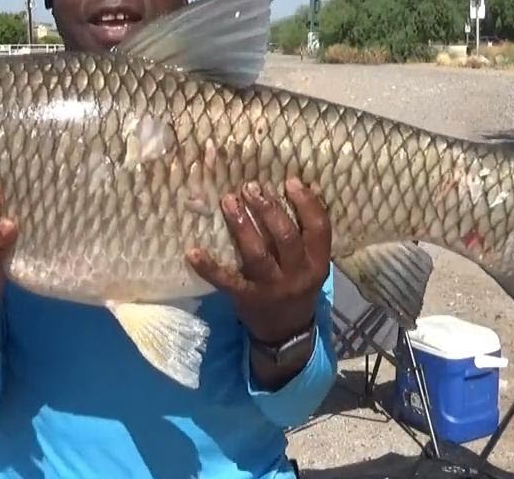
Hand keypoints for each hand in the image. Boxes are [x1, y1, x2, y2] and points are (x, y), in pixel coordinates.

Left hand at [187, 178, 332, 344]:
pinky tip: (193, 252)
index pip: (319, 228)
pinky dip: (209, 267)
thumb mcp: (312, 263)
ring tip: (228, 201)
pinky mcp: (246, 298)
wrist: (286, 331)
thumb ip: (308, 233)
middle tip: (250, 188)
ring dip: (242, 225)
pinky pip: (226, 280)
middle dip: (268, 209)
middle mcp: (297, 275)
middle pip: (286, 237)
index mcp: (317, 263)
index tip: (289, 181)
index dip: (307, 203)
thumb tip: (303, 187)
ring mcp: (271, 288)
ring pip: (257, 253)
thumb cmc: (298, 286)